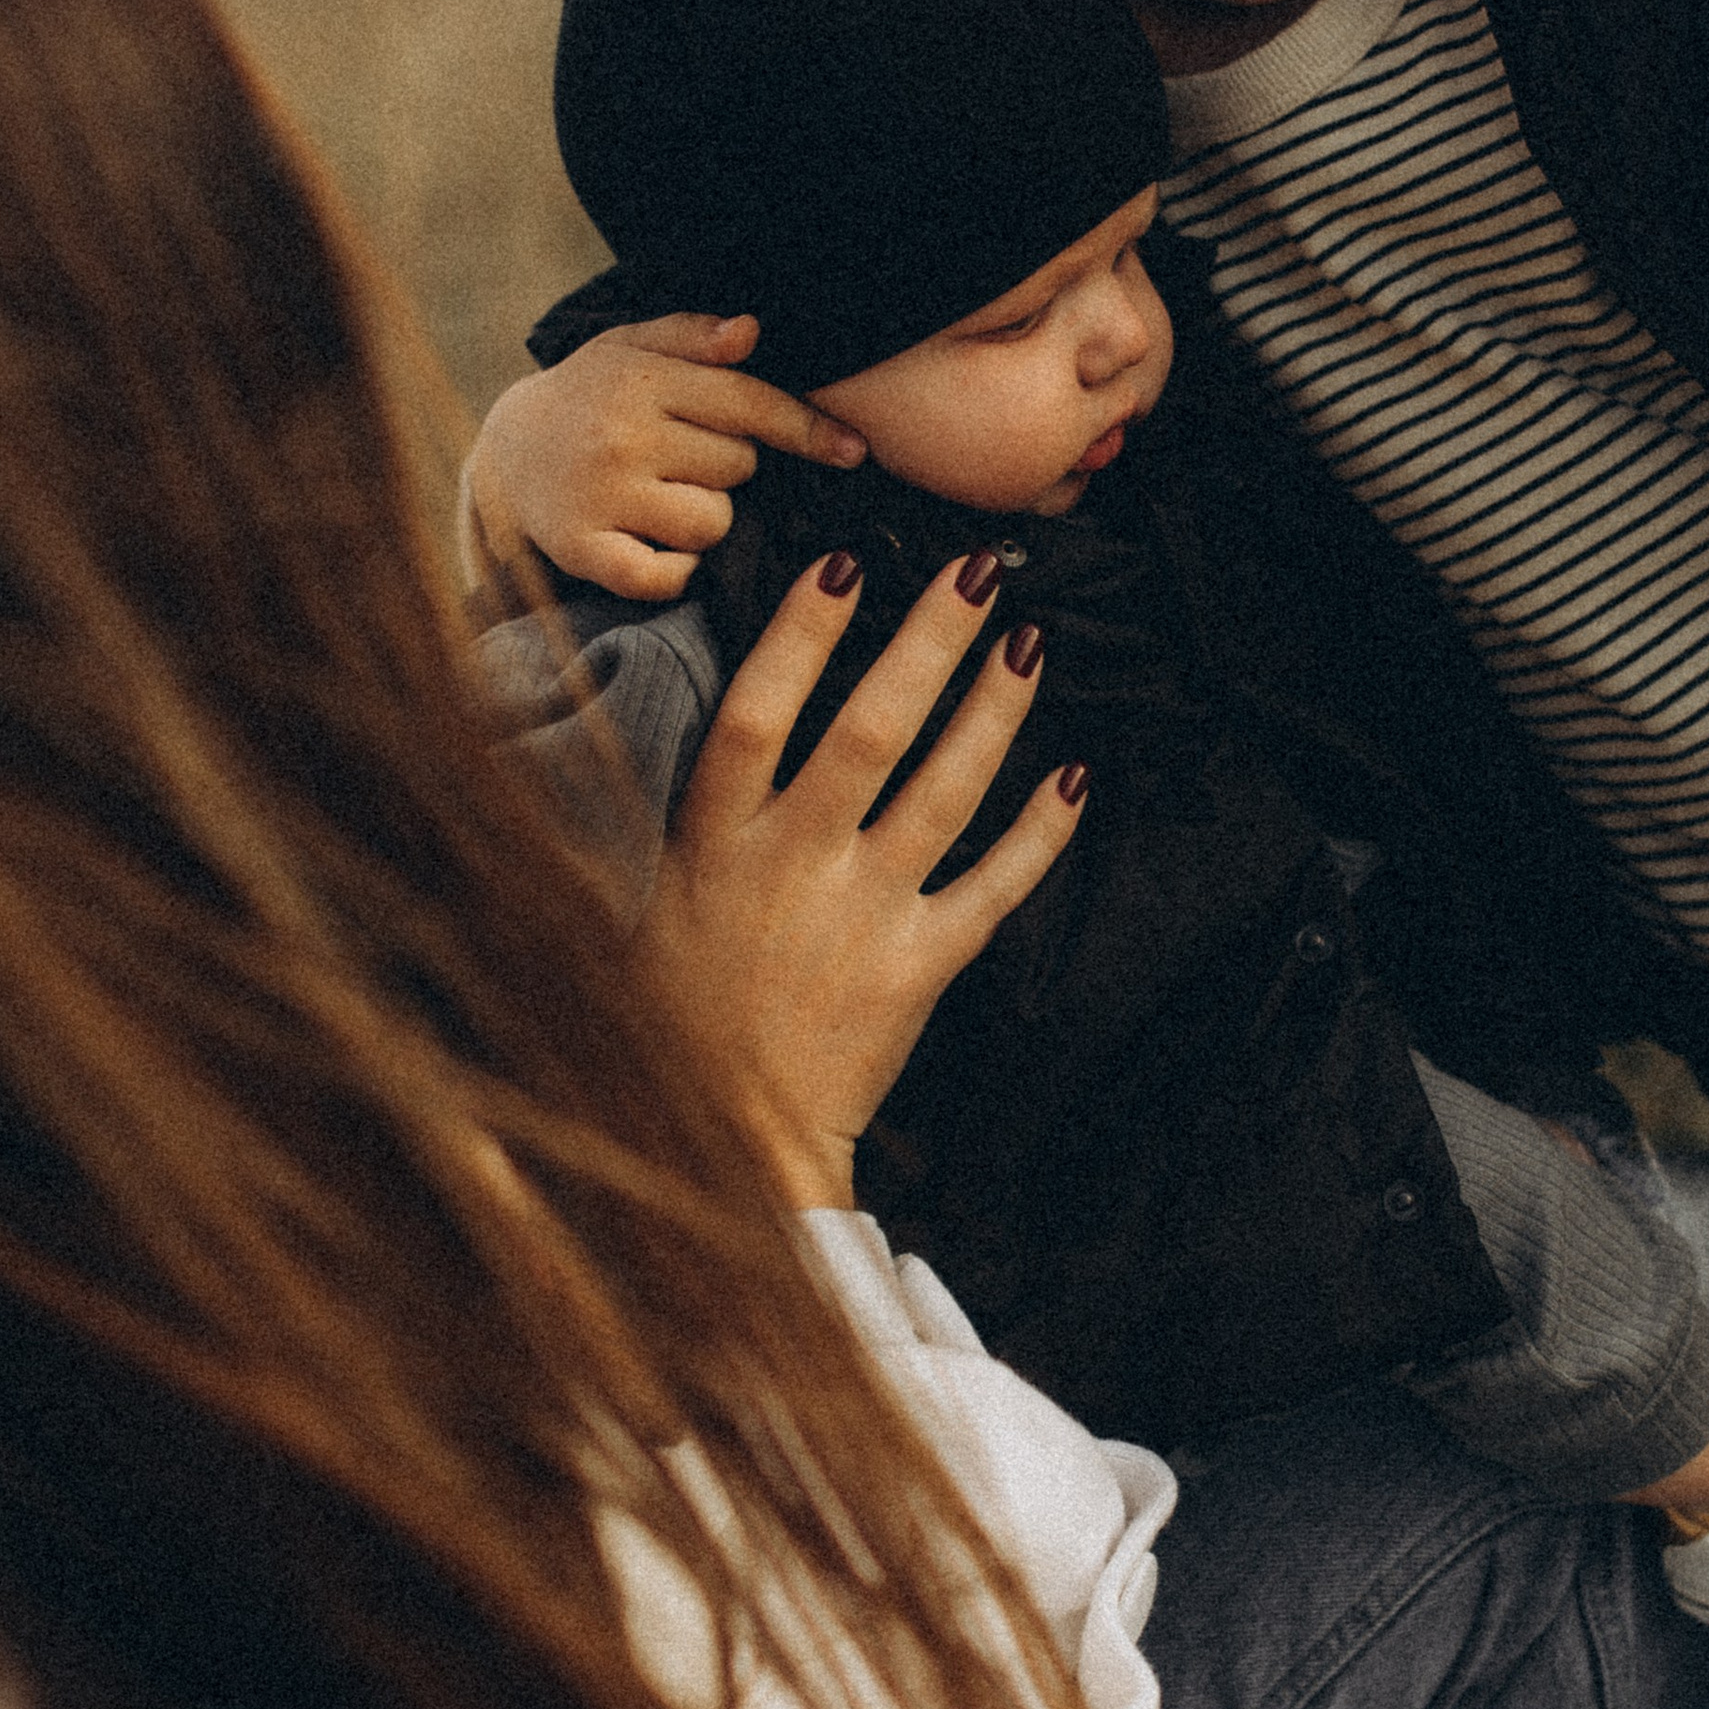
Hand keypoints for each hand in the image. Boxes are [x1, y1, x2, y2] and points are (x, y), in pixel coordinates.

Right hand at [468, 317, 865, 600]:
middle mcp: (623, 434)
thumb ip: (692, 334)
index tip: (854, 451)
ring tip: (663, 500)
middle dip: (726, 468)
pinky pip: (667, 576)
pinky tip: (653, 547)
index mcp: (641, 379)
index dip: (807, 429)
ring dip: (703, 520)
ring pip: (712, 523)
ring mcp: (602, 495)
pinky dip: (674, 572)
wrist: (501, 456)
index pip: (746, 402)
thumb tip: (751, 331)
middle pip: (738, 467)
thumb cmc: (588, 396)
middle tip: (680, 460)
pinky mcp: (583, 550)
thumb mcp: (629, 347)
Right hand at [637, 554, 1084, 1206]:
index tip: (843, 564)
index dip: (801, 634)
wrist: (718, 1143)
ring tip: (1028, 644)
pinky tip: (1077, 776)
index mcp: (711, 843)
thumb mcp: (630, 906)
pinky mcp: (916, 969)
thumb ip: (653, 814)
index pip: (757, 711)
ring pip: (944, 790)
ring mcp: (860, 915)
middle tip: (979, 569)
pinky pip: (993, 887)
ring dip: (993, 711)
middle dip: (929, 641)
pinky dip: (1041, 833)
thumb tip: (635, 715)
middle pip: (871, 729)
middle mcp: (790, 866)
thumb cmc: (662, 1017)